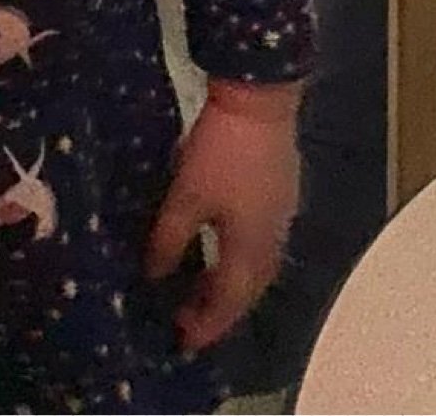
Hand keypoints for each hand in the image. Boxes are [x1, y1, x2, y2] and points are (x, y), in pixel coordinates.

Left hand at [145, 81, 299, 352]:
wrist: (259, 96)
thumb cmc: (221, 149)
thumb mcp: (186, 195)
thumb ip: (169, 238)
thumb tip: (154, 274)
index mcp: (251, 247)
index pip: (229, 301)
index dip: (206, 323)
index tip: (182, 338)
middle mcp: (273, 238)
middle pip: (248, 289)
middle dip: (219, 308)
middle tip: (189, 317)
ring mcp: (282, 213)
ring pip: (257, 265)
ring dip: (231, 282)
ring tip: (200, 285)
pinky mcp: (281, 190)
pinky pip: (261, 242)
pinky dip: (240, 256)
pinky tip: (221, 243)